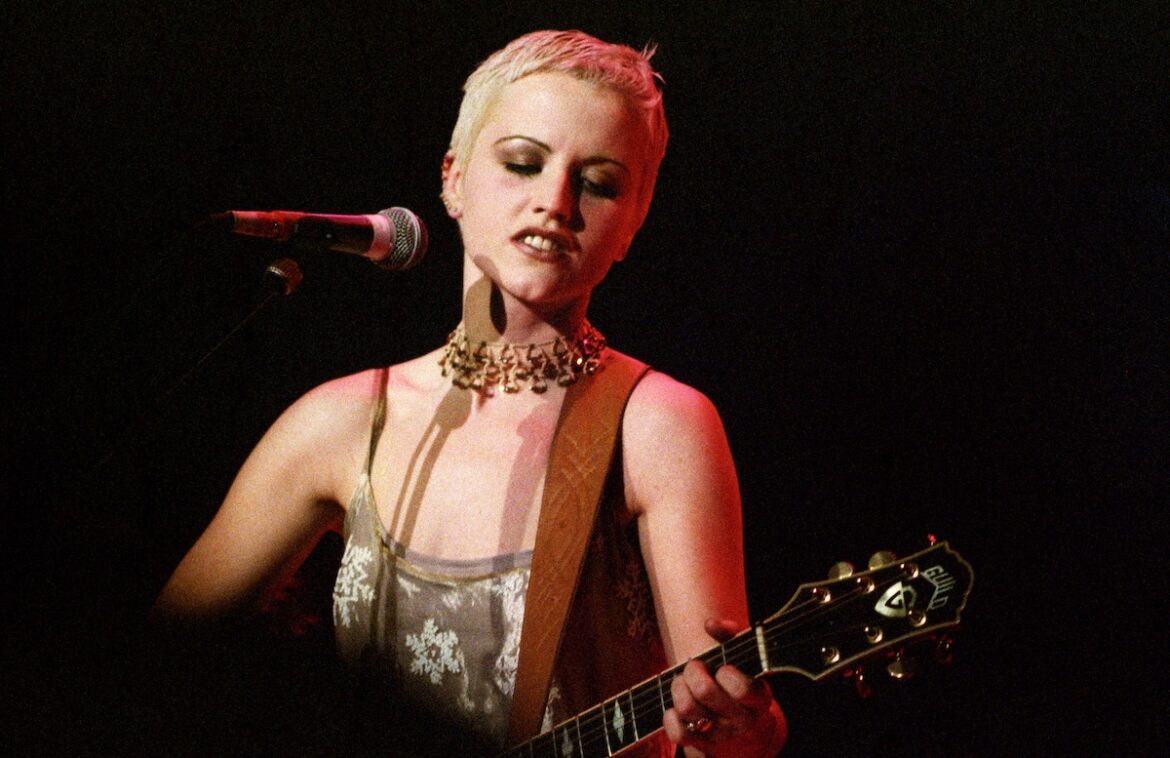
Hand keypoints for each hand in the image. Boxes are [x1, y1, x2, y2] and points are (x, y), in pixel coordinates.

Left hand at [663, 619, 785, 756]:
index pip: (742, 688)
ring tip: (683, 684)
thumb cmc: (740, 687)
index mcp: (758, 697)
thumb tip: (710, 624)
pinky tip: (676, 709)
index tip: (722, 668)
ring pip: (687, 708)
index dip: (725, 673)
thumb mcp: (745, 662)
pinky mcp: (702, 746)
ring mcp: (721, 735)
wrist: (748, 738)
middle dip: (692, 671)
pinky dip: (670, 717)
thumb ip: (730, 637)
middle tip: (694, 668)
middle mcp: (741, 719)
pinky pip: (677, 734)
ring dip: (678, 688)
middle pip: (704, 691)